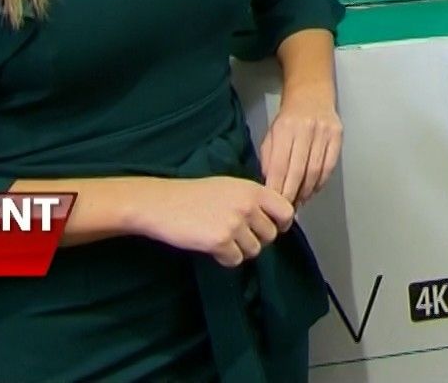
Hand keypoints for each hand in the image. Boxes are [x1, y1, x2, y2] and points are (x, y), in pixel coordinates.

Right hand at [133, 176, 295, 267]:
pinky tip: (211, 246)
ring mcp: (234, 223)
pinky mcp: (220, 241)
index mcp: (253, 189)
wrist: (161, 203)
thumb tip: (277, 219)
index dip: (281, 223)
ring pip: (254, 250)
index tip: (271, 228)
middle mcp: (248, 205)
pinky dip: (225, 258)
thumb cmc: (194, 194)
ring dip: (240, 249)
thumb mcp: (230, 187)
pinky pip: (235, 260)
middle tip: (237, 235)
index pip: (286, 211)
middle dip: (257, 239)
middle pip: (271, 235)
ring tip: (221, 238)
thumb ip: (253, 200)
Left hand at [261, 84, 341, 204]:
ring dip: (306, 192)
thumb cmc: (288, 119)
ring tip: (299, 203)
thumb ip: (269, 159)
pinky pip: (329, 166)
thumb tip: (269, 187)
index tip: (273, 206)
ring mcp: (324, 132)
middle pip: (298, 171)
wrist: (312, 94)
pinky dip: (320, 182)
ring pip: (315, 171)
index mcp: (284, 129)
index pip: (279, 165)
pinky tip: (312, 190)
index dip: (276, 189)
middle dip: (291, 195)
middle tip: (286, 212)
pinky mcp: (337, 136)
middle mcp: (305, 130)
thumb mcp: (271, 134)